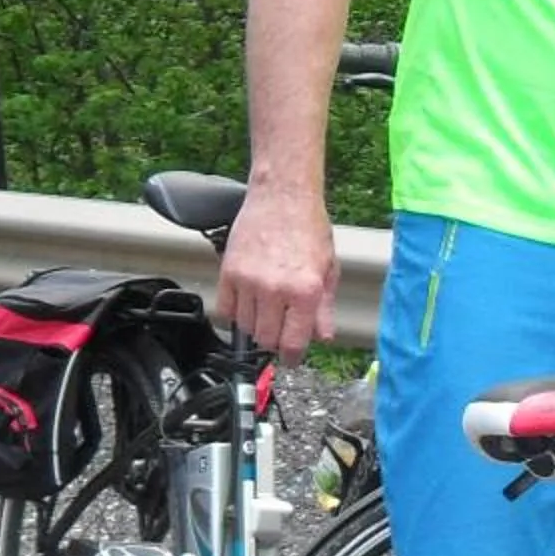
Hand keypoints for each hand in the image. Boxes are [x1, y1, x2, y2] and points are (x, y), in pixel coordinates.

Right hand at [216, 189, 337, 362]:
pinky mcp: (228, 272)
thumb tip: (323, 337)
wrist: (282, 197)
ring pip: (246, 327)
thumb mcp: (328, 270)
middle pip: (266, 339)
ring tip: (269, 310)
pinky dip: (236, 313)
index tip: (292, 358)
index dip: (293, 357)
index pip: (294, 342)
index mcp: (306, 291)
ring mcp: (249, 281)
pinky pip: (226, 309)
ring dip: (257, 326)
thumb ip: (324, 308)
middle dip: (275, 341)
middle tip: (282, 332)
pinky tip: (249, 303)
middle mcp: (276, 289)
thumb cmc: (308, 228)